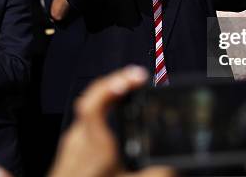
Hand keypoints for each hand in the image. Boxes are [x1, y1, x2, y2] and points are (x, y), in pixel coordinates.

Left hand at [48, 66, 174, 176]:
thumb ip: (155, 175)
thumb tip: (175, 169)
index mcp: (92, 146)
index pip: (95, 102)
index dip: (114, 84)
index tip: (135, 77)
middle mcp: (78, 140)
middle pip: (93, 99)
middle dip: (116, 84)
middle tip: (137, 79)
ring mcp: (71, 145)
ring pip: (88, 109)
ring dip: (108, 96)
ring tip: (127, 89)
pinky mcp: (70, 152)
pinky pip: (86, 120)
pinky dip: (102, 110)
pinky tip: (113, 114)